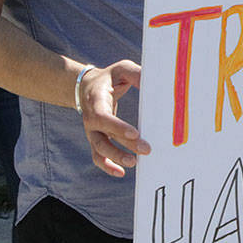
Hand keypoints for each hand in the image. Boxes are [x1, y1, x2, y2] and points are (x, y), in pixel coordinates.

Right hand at [78, 60, 149, 177]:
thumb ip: (136, 74)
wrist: (87, 86)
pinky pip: (98, 157)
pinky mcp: (96, 139)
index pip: (102, 117)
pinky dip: (107, 167)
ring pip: (99, 150)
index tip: (135, 134)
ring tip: (134, 162)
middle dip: (124, 145)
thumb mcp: (121, 69)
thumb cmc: (110, 77)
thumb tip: (155, 81)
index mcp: (96, 100)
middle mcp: (91, 119)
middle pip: (103, 137)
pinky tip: (121, 173)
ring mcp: (92, 131)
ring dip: (115, 158)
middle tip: (146, 149)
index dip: (117, 126)